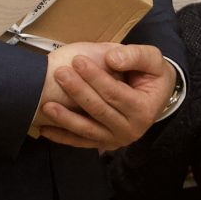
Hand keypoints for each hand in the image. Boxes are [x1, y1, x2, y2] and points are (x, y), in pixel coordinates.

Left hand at [35, 42, 175, 151]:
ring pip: (87, 130)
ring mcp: (116, 140)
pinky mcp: (104, 144)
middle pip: (99, 110)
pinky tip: (45, 130)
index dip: (96, 77)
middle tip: (60, 74)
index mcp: (144, 110)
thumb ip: (135, 56)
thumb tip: (111, 58)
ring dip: (65, 118)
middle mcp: (131, 130)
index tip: (77, 60)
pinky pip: (81, 142)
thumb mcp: (153, 59)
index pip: (115, 94)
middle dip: (78, 92)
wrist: (155, 97)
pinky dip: (63, 137)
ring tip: (47, 104)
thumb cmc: (152, 75)